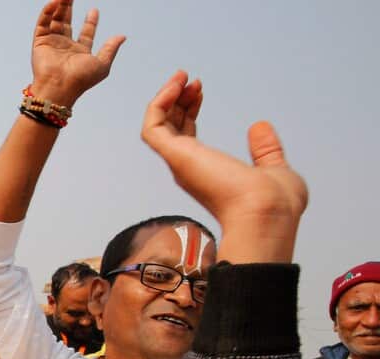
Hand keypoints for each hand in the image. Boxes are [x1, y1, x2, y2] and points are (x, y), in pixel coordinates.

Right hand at [30, 0, 124, 107]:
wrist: (60, 86)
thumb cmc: (81, 79)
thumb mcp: (102, 64)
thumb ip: (111, 49)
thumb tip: (122, 36)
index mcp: (80, 52)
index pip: (85, 33)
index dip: (90, 22)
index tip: (94, 10)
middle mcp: (65, 47)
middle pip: (67, 23)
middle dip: (69, 9)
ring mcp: (52, 44)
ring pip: (55, 21)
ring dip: (59, 7)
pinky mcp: (40, 42)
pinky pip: (43, 23)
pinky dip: (47, 12)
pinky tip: (54, 2)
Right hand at [141, 71, 306, 263]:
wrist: (267, 212)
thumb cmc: (274, 203)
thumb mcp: (274, 168)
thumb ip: (265, 150)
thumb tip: (259, 127)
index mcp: (207, 172)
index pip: (186, 137)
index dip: (188, 110)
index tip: (200, 91)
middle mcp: (188, 168)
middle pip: (169, 128)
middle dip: (176, 100)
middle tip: (190, 79)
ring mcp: (181, 162)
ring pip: (157, 126)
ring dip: (165, 98)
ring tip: (181, 76)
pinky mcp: (176, 156)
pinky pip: (152, 127)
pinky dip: (158, 104)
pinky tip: (175, 85)